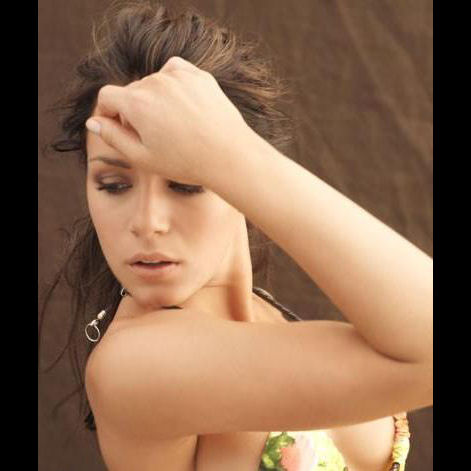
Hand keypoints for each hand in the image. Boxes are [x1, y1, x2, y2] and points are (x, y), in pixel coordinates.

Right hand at [86, 56, 254, 186]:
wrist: (229, 155)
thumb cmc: (185, 162)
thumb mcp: (142, 158)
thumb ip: (113, 137)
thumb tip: (93, 122)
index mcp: (136, 102)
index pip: (107, 96)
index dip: (108, 113)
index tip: (117, 127)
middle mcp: (155, 82)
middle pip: (132, 90)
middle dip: (133, 109)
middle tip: (151, 135)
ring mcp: (179, 76)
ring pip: (154, 82)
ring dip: (154, 98)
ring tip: (170, 124)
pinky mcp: (199, 76)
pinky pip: (175, 72)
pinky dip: (173, 84)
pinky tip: (180, 104)